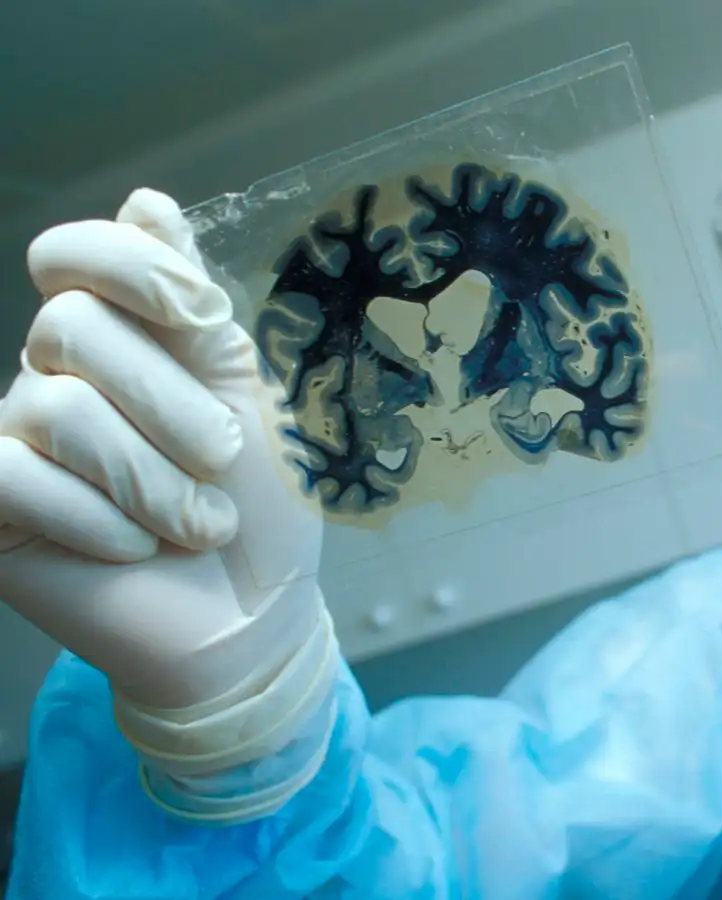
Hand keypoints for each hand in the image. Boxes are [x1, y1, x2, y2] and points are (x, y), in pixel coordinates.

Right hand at [0, 189, 335, 821]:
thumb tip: (146, 202)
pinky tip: (136, 548)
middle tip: (225, 459)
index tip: (199, 313)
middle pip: (69, 326)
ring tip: (201, 523)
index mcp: (129, 339)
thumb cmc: (262, 506)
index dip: (128, 265)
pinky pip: (12, 477)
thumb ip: (197, 311)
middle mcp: (62, 376)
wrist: (252, 615)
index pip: (76, 256)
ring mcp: (20, 443)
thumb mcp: (252, 398)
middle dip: (171, 400)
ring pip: (53, 406)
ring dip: (154, 476)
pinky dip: (99, 519)